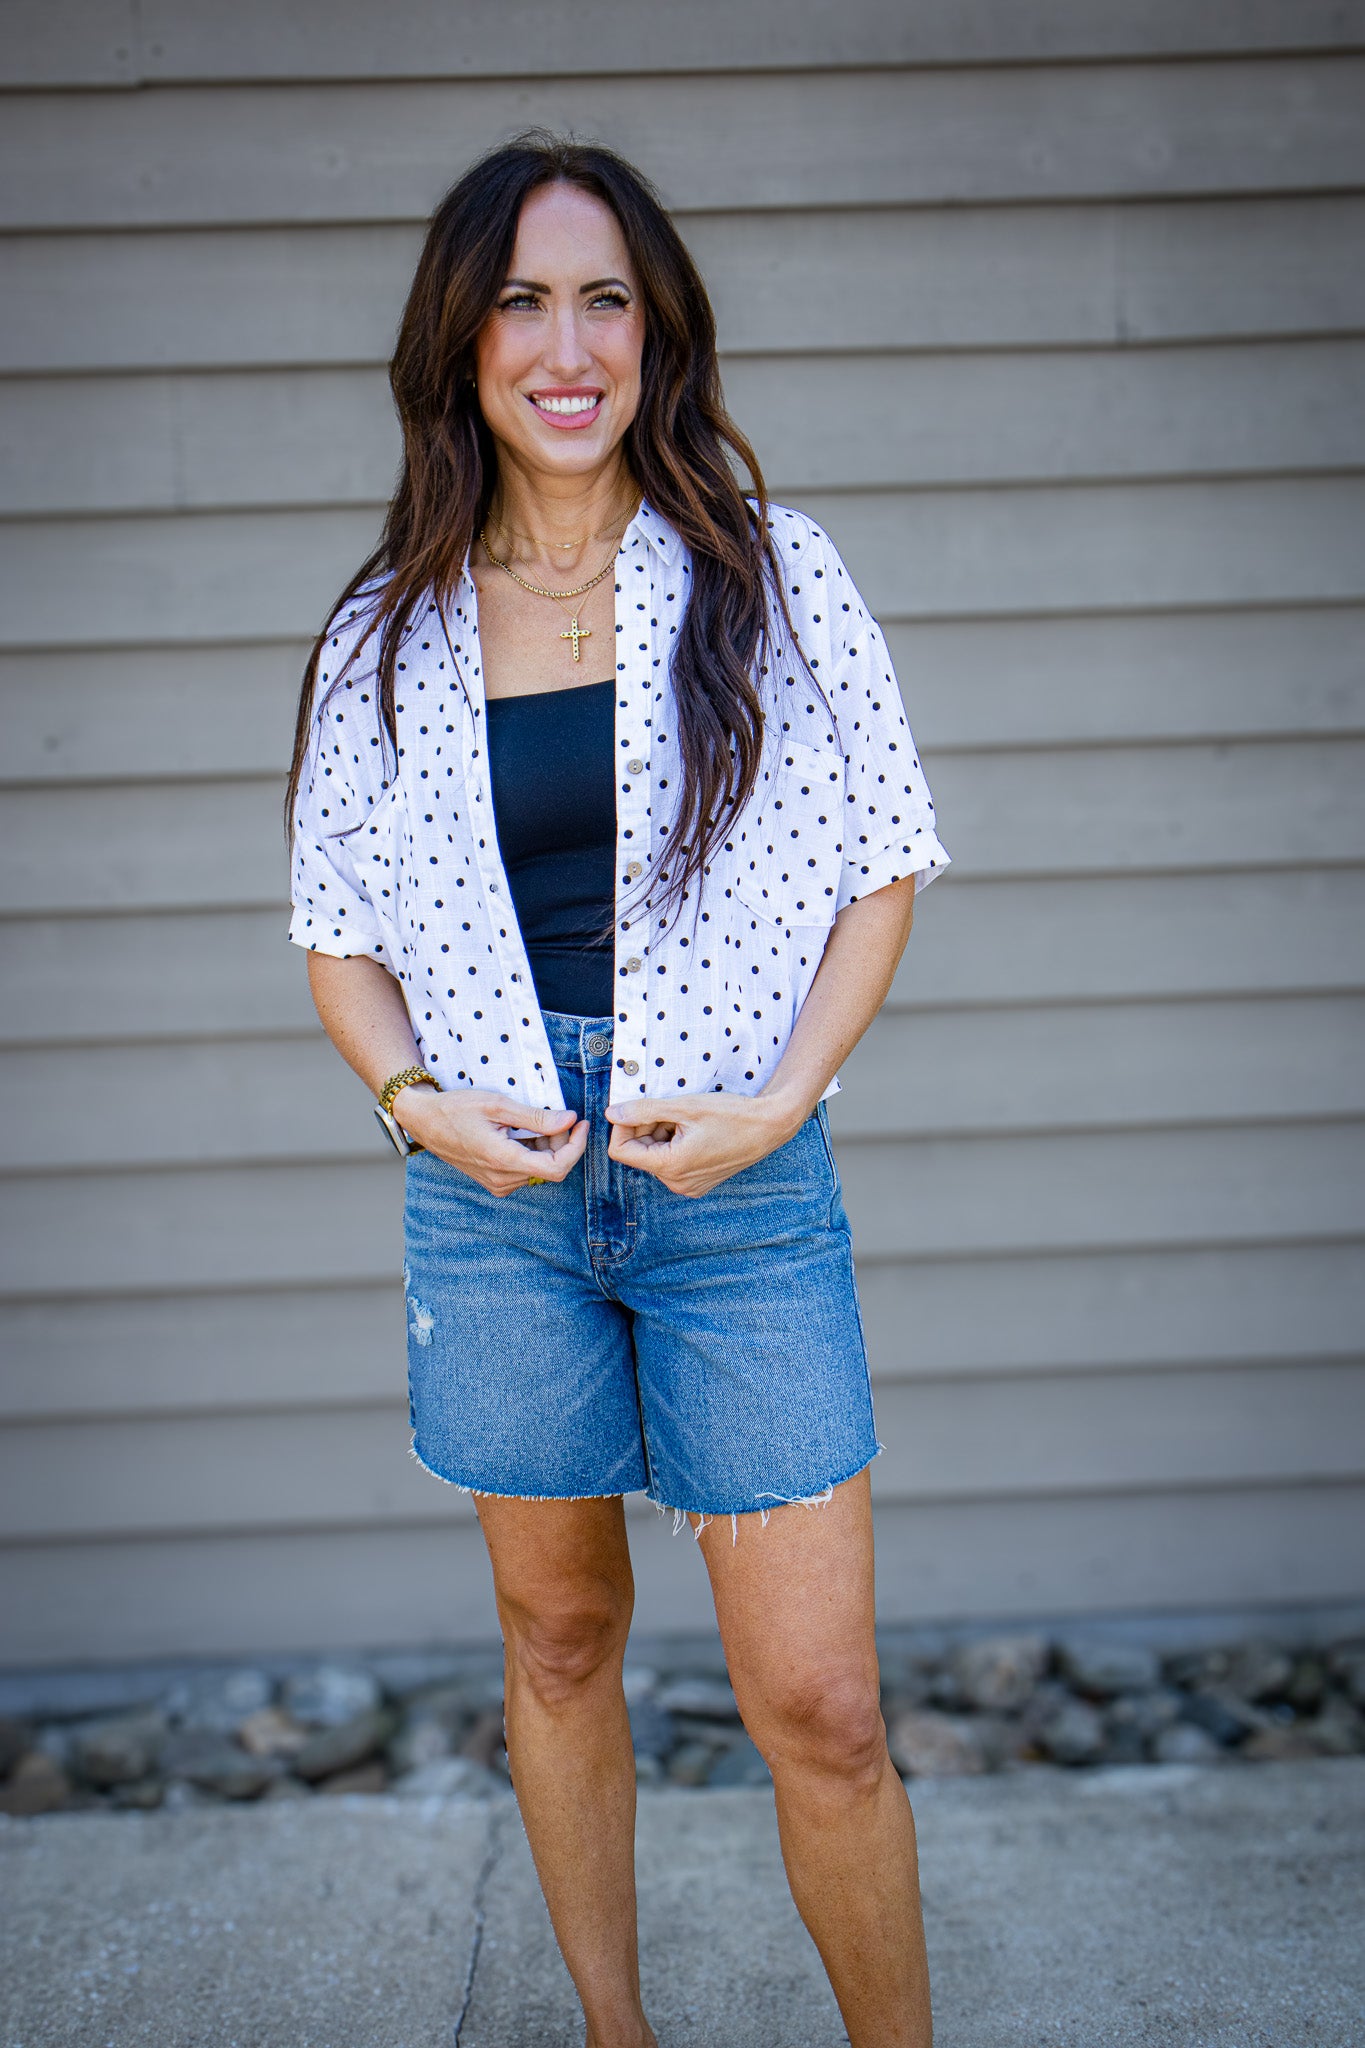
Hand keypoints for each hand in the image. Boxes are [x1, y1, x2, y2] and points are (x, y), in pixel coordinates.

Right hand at [394, 1085, 587, 1196]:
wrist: (425, 1121)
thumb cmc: (457, 1109)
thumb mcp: (498, 1105)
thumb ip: (536, 1117)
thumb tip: (569, 1120)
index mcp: (504, 1160)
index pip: (557, 1167)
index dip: (576, 1146)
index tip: (580, 1124)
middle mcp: (502, 1179)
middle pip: (550, 1167)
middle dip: (560, 1141)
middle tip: (554, 1115)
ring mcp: (497, 1184)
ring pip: (538, 1169)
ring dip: (545, 1146)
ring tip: (531, 1121)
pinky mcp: (494, 1182)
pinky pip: (524, 1170)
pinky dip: (532, 1151)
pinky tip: (520, 1132)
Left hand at [605, 1089, 805, 1197]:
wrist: (770, 1126)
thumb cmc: (732, 1115)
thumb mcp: (683, 1106)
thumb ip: (643, 1110)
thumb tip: (612, 1114)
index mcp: (670, 1167)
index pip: (621, 1151)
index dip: (623, 1126)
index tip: (638, 1108)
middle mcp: (677, 1183)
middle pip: (639, 1153)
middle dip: (646, 1128)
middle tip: (670, 1109)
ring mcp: (689, 1186)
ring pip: (656, 1156)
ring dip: (662, 1134)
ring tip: (687, 1118)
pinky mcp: (699, 1183)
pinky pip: (673, 1163)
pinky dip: (675, 1143)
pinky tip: (695, 1129)